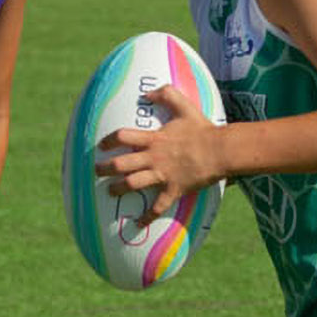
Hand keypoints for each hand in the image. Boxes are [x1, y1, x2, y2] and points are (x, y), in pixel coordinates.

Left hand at [97, 84, 225, 215]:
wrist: (221, 151)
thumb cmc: (203, 129)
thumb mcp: (184, 106)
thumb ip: (166, 94)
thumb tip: (148, 92)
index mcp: (154, 139)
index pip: (123, 137)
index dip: (109, 140)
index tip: (102, 145)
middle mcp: (154, 158)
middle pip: (120, 164)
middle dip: (104, 169)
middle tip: (96, 171)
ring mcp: (162, 175)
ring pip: (132, 184)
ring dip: (117, 189)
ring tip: (109, 192)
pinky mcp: (173, 190)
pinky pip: (157, 207)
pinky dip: (147, 217)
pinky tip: (137, 224)